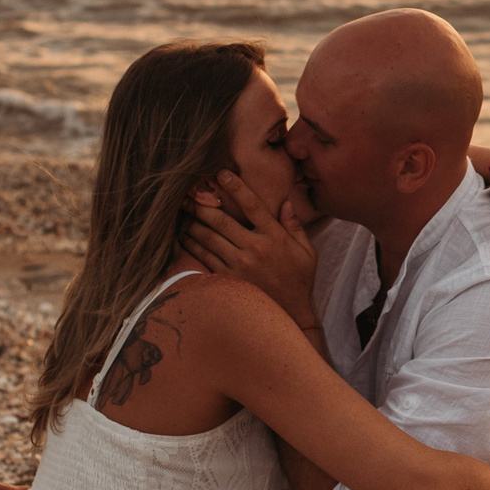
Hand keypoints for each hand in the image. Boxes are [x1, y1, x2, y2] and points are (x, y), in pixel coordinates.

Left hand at [182, 171, 318, 321]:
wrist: (291, 315)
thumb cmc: (299, 281)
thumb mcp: (307, 252)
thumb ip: (295, 226)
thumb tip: (285, 203)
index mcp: (274, 236)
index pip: (252, 205)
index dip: (236, 187)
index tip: (221, 174)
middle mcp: (255, 248)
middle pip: (222, 220)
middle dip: (202, 204)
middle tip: (188, 192)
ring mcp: (239, 264)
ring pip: (208, 237)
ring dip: (192, 222)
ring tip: (182, 211)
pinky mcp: (228, 279)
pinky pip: (204, 257)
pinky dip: (191, 245)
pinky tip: (183, 236)